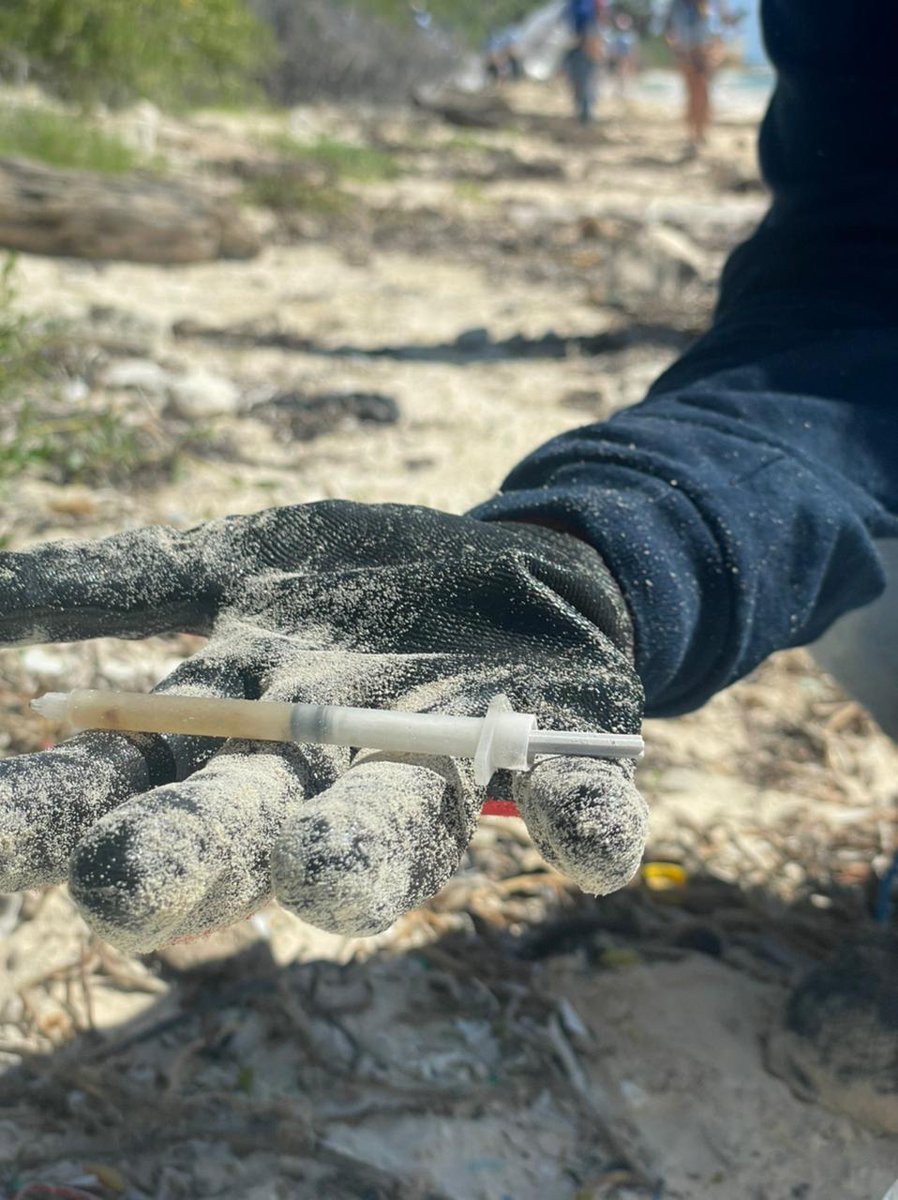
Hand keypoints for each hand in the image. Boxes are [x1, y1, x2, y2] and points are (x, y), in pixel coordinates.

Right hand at [0, 502, 645, 950]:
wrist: (514, 571)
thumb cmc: (364, 585)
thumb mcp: (239, 557)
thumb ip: (114, 582)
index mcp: (237, 737)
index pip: (122, 789)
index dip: (49, 822)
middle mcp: (322, 779)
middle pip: (243, 833)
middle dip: (193, 859)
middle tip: (131, 889)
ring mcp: (442, 775)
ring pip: (395, 836)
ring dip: (364, 860)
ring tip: (328, 874)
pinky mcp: (552, 758)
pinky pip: (574, 807)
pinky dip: (583, 822)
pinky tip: (589, 834)